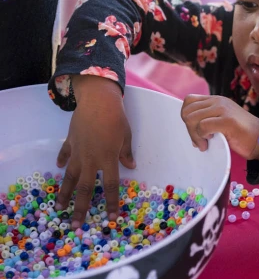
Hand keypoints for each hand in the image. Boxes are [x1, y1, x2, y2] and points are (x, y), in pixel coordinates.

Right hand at [56, 75, 135, 227]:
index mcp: (108, 159)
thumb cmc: (116, 118)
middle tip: (76, 225)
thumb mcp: (126, 136)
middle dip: (81, 208)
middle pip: (85, 189)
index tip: (111, 218)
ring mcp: (77, 152)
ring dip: (64, 193)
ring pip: (69, 177)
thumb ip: (126, 153)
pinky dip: (62, 161)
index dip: (112, 203)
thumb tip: (131, 167)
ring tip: (59, 207)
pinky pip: (65, 155)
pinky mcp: (69, 142)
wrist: (97, 101)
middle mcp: (91, 160)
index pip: (111, 186)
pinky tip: (59, 167)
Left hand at [181, 94, 258, 160]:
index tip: (195, 131)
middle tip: (199, 141)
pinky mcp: (227, 120)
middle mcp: (219, 101)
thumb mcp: (221, 120)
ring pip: (192, 118)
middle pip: (187, 110)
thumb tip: (189, 127)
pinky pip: (203, 126)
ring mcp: (223, 109)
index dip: (187, 117)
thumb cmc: (241, 134)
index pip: (189, 101)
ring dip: (194, 134)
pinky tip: (209, 143)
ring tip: (204, 143)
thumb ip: (207, 118)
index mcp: (216, 100)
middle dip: (189, 128)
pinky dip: (201, 137)